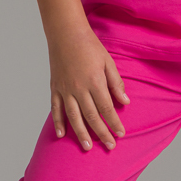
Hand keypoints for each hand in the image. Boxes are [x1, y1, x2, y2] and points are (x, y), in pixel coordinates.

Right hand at [47, 23, 129, 150]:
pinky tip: (62, 134)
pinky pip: (56, 109)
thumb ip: (116, 83)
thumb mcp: (108, 62)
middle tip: (109, 146)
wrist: (66, 33)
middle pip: (91, 116)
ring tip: (87, 147)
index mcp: (95, 81)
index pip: (106, 108)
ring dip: (81, 133)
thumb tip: (125, 102)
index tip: (120, 134)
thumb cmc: (89, 46)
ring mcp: (65, 89)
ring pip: (74, 116)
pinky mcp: (55, 88)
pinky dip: (58, 122)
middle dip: (101, 133)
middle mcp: (79, 88)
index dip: (114, 122)